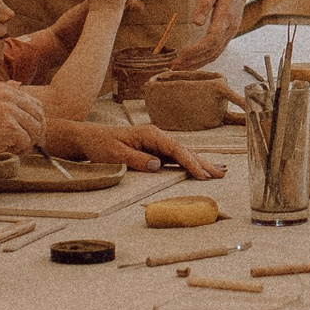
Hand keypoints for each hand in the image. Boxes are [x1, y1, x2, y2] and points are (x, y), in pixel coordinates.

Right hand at [0, 79, 47, 161]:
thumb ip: (12, 106)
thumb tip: (41, 115)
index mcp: (4, 89)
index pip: (36, 104)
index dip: (38, 121)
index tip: (34, 135)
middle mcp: (7, 95)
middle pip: (39, 116)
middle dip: (37, 133)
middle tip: (28, 145)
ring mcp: (8, 110)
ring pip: (36, 129)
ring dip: (28, 143)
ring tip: (13, 147)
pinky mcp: (9, 126)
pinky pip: (27, 141)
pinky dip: (19, 149)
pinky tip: (5, 149)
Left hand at [49, 119, 224, 179]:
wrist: (88, 139)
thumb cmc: (100, 145)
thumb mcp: (115, 154)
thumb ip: (137, 159)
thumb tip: (158, 165)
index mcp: (150, 135)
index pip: (176, 149)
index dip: (190, 162)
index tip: (201, 175)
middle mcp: (156, 136)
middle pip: (185, 150)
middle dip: (204, 162)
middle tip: (221, 174)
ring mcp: (156, 143)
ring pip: (184, 154)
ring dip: (201, 163)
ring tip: (221, 171)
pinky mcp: (154, 151)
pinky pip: (176, 158)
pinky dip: (190, 163)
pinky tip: (201, 168)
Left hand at [170, 0, 257, 71]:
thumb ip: (205, 2)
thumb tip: (196, 22)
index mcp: (227, 16)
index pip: (211, 40)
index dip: (196, 50)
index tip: (180, 55)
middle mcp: (231, 27)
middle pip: (213, 52)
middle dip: (193, 61)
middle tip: (173, 67)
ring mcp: (231, 31)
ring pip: (215, 53)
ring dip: (197, 63)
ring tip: (178, 68)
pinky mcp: (228, 31)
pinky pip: (216, 49)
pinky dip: (203, 58)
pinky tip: (191, 61)